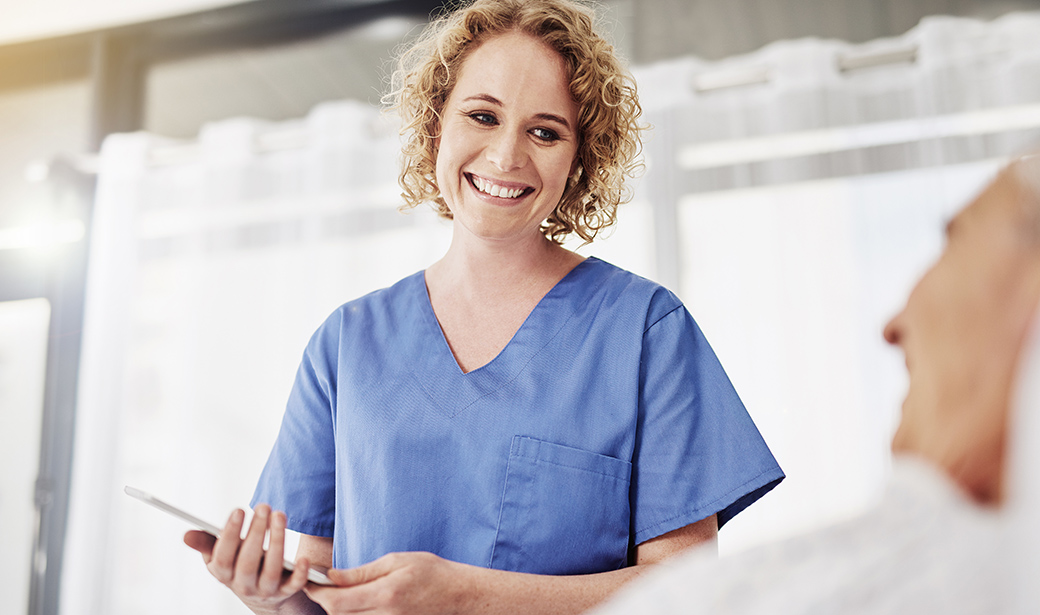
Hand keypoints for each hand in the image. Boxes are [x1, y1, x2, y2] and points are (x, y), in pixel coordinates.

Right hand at [184, 504, 311, 612]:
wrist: (260, 595)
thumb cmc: (239, 564)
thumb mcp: (220, 556)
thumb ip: (206, 544)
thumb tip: (186, 535)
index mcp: (223, 574)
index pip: (223, 556)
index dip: (230, 534)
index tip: (239, 510)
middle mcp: (243, 585)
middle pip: (248, 561)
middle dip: (256, 532)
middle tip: (264, 506)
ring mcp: (265, 590)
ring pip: (271, 570)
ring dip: (277, 542)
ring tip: (280, 515)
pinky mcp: (286, 592)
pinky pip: (294, 586)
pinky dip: (300, 574)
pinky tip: (304, 558)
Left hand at [304, 551, 474, 614]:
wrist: (459, 595)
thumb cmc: (431, 572)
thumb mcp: (397, 561)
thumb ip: (362, 572)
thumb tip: (332, 576)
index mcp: (385, 595)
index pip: (337, 602)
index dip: (317, 592)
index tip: (310, 579)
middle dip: (325, 599)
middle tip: (323, 582)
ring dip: (338, 607)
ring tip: (341, 590)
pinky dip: (353, 614)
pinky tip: (357, 601)